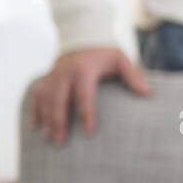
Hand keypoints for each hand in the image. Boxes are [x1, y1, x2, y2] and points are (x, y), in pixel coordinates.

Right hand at [29, 47, 152, 144]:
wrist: (82, 41)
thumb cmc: (105, 55)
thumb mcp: (120, 59)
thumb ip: (133, 75)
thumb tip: (147, 93)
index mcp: (84, 69)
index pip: (84, 94)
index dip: (86, 114)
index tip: (89, 132)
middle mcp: (64, 73)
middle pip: (58, 100)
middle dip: (58, 121)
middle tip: (61, 142)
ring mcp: (52, 76)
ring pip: (44, 99)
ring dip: (46, 119)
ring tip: (50, 138)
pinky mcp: (45, 79)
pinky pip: (36, 95)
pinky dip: (35, 110)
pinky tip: (36, 126)